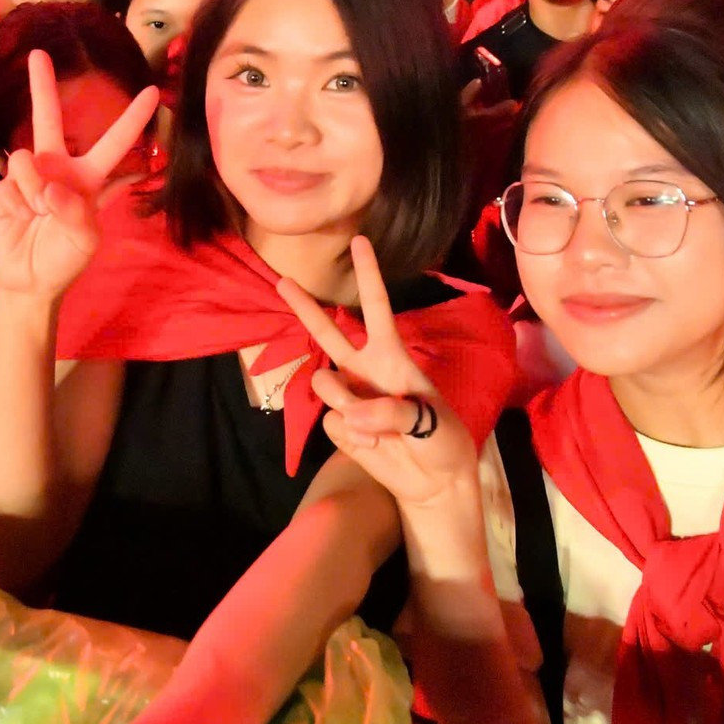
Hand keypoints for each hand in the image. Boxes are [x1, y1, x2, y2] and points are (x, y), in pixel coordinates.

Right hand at [0, 50, 157, 299]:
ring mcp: (28, 175)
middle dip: (42, 86)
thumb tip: (47, 184)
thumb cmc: (64, 258)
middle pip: (48, 119)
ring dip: (35, 187)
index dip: (133, 118)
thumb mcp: (85, 238)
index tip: (153, 92)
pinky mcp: (2, 186)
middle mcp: (57, 168)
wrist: (28, 279)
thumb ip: (75, 209)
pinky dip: (20, 195)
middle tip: (38, 53)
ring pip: (29, 158)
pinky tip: (21, 214)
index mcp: (88, 177)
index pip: (114, 142)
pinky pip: (12, 177)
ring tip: (39, 212)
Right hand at [277, 237, 478, 509]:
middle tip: (282, 280)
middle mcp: (364, 370)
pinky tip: (374, 446)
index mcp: (391, 356)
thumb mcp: (430, 420)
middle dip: (305, 307)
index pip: (376, 308)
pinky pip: (332, 422)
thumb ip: (391, 410)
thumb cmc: (441, 439)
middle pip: (328, 333)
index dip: (369, 275)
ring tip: (380, 429)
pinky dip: (354, 437)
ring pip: (326, 386)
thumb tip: (352, 414)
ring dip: (349, 405)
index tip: (360, 241)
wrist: (434, 481)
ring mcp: (349, 398)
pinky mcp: (339, 427)